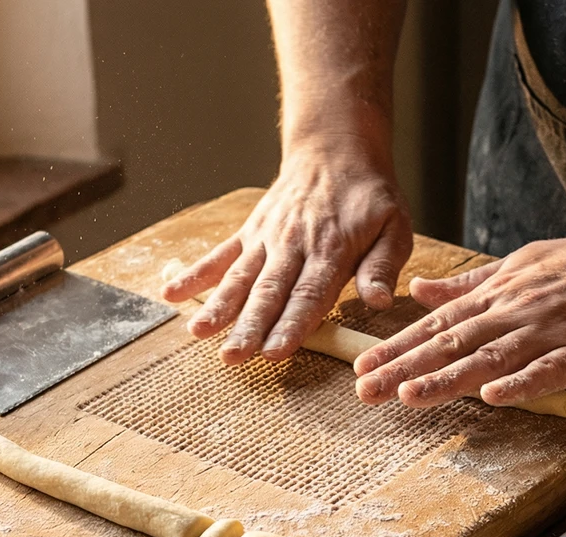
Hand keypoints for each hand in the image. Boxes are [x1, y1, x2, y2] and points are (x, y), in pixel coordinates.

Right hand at [161, 141, 412, 364]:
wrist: (335, 151)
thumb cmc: (369, 198)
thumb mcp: (395, 226)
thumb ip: (383, 266)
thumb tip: (378, 301)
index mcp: (331, 250)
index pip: (309, 294)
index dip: (291, 324)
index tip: (274, 351)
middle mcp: (293, 246)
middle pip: (268, 292)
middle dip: (249, 326)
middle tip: (233, 356)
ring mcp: (267, 239)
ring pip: (240, 277)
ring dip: (218, 306)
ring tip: (198, 332)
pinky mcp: (250, 233)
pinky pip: (219, 254)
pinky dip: (194, 273)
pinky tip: (171, 292)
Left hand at [352, 224, 565, 408]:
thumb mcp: (520, 263)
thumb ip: (470, 284)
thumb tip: (419, 290)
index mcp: (499, 294)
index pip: (438, 324)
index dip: (398, 347)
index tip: (361, 367)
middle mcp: (516, 311)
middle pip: (452, 343)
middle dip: (405, 368)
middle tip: (364, 390)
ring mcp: (550, 330)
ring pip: (491, 357)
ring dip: (448, 378)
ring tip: (409, 396)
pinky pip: (549, 369)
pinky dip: (521, 382)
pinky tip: (492, 398)